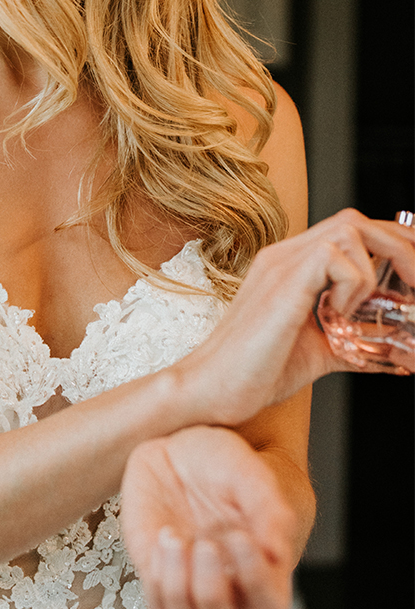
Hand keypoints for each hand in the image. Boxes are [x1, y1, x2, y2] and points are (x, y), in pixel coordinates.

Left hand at [121, 426, 296, 608]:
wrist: (180, 450)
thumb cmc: (225, 465)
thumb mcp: (249, 472)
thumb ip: (269, 507)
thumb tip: (278, 551)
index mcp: (263, 570)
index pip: (270, 608)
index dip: (257, 582)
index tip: (240, 537)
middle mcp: (228, 589)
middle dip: (212, 597)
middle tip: (206, 545)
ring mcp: (190, 588)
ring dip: (180, 594)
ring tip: (177, 538)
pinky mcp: (158, 578)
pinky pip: (157, 605)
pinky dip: (158, 578)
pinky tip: (165, 535)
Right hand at [183, 210, 414, 425]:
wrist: (214, 389)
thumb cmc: (255, 373)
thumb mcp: (320, 353)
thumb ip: (355, 345)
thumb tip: (397, 356)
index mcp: (292, 267)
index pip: (350, 230)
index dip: (391, 242)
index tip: (414, 270)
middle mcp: (286, 255)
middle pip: (356, 219)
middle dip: (400, 245)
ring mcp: (283, 264)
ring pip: (351, 228)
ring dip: (376, 267)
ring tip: (369, 307)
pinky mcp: (285, 280)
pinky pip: (338, 258)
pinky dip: (353, 287)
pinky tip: (336, 316)